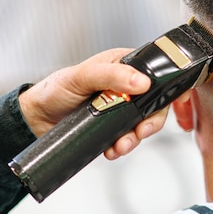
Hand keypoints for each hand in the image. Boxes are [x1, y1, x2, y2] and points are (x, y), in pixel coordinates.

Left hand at [18, 48, 169, 159]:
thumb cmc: (54, 90)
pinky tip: (112, 149)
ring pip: (144, 123)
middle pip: (156, 103)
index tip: (177, 100)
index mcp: (123, 64)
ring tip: (120, 145)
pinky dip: (124, 145)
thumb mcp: (82, 77)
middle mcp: (126, 85)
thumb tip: (141, 82)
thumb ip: (111, 76)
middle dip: (151, 121)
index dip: (171, 86)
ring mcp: (121, 107)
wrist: (35, 120)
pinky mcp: (114, 126)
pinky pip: (129, 137)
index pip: (158, 71)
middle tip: (140, 131)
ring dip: (135, 137)